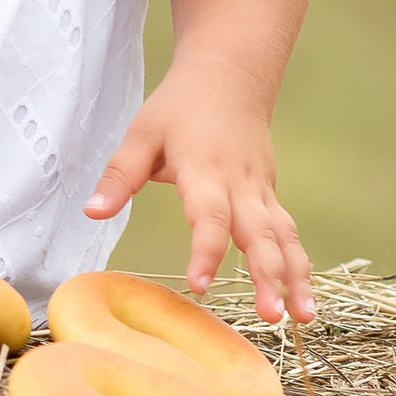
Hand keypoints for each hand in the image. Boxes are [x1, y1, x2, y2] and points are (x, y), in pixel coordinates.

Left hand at [84, 57, 314, 324]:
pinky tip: (304, 300)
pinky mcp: (270, 195)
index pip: (210, 217)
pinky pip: (288, 233)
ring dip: (295, 278)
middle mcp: (241, 185)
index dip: (207, 252)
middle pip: (259, 234)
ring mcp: (261, 190)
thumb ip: (120, 175)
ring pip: (284, 237)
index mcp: (205, 170)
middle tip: (271, 317)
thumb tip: (92, 213)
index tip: (200, 286)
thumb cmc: (180, 107)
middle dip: (267, 276)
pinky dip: (300, 265)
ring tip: (302, 319)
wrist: (231, 75)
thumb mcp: (142, 133)